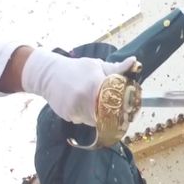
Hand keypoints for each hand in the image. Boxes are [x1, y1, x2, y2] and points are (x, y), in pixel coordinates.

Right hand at [22, 50, 136, 124]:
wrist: (48, 73)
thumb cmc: (76, 68)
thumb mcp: (96, 65)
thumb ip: (116, 68)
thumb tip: (134, 62)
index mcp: (94, 83)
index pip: (115, 103)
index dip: (123, 108)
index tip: (127, 110)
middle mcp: (83, 98)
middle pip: (106, 116)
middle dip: (111, 114)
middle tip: (113, 109)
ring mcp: (73, 108)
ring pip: (94, 121)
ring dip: (97, 115)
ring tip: (92, 102)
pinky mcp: (66, 116)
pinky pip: (82, 121)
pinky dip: (84, 116)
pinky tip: (79, 104)